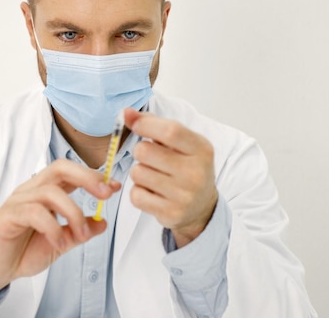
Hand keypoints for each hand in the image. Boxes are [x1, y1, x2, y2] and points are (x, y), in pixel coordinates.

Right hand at [0, 159, 120, 312]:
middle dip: (86, 178)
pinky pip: (34, 213)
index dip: (93, 176)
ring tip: (80, 236)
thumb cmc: (22, 251)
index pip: (70, 173)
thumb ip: (79, 232)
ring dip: (73, 214)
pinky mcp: (8, 216)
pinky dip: (53, 228)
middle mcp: (31, 190)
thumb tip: (102, 222)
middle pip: (60, 168)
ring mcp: (18, 201)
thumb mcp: (60, 242)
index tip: (114, 186)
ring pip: (51, 192)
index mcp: (45, 191)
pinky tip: (58, 244)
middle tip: (105, 195)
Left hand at [124, 108, 217, 247]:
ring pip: (137, 173)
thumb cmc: (187, 167)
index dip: (146, 125)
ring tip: (153, 176)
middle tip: (150, 157)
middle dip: (140, 151)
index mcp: (201, 149)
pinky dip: (138, 192)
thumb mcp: (181, 143)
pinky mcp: (171, 213)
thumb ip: (155, 124)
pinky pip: (136, 195)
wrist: (202, 207)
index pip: (170, 131)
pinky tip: (152, 192)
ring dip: (139, 172)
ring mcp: (184, 195)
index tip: (136, 124)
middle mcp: (195, 172)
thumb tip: (126, 113)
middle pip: (145, 151)